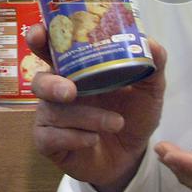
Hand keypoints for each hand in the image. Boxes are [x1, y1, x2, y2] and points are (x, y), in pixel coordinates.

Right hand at [28, 23, 166, 191]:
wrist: (132, 157)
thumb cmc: (134, 115)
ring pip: (53, 111)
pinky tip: (93, 139)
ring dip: (86, 117)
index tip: (39, 34)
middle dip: (51, 84)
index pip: (49, 48)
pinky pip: (50, 137)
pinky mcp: (47, 142)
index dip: (39, 38)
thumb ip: (152, 65)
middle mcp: (58, 89)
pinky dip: (75, 137)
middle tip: (71, 91)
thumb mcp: (149, 90)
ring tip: (116, 123)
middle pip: (39, 80)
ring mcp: (50, 116)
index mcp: (76, 69)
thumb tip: (152, 43)